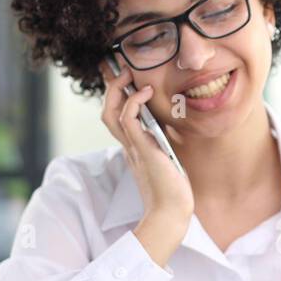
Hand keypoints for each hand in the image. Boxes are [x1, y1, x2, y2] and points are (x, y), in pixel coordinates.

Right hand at [100, 56, 193, 265]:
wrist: (171, 212)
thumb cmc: (173, 190)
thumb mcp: (168, 159)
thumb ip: (163, 144)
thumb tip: (167, 127)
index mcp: (133, 148)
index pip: (117, 117)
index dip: (116, 97)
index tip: (122, 77)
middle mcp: (128, 146)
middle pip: (108, 112)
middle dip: (110, 87)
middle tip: (119, 69)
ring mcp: (132, 148)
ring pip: (111, 113)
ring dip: (117, 89)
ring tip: (128, 73)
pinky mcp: (141, 149)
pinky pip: (128, 119)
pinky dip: (134, 101)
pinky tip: (145, 91)